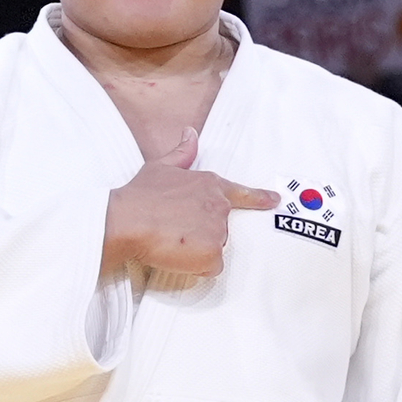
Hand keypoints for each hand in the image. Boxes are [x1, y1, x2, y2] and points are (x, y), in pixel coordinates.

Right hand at [100, 127, 277, 275]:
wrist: (128, 220)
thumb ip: (182, 152)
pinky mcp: (212, 253)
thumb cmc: (140, 195)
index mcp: (210, 184)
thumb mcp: (161, 166)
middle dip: (202, 233)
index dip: (259, 198)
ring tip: (172, 240)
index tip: (274, 200)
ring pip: (215, 248)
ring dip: (197, 250)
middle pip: (221, 228)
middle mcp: (219, 206)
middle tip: (176, 230)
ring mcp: (218, 230)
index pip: (242, 193)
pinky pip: (210, 267)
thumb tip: (190, 134)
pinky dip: (195, 266)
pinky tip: (176, 254)